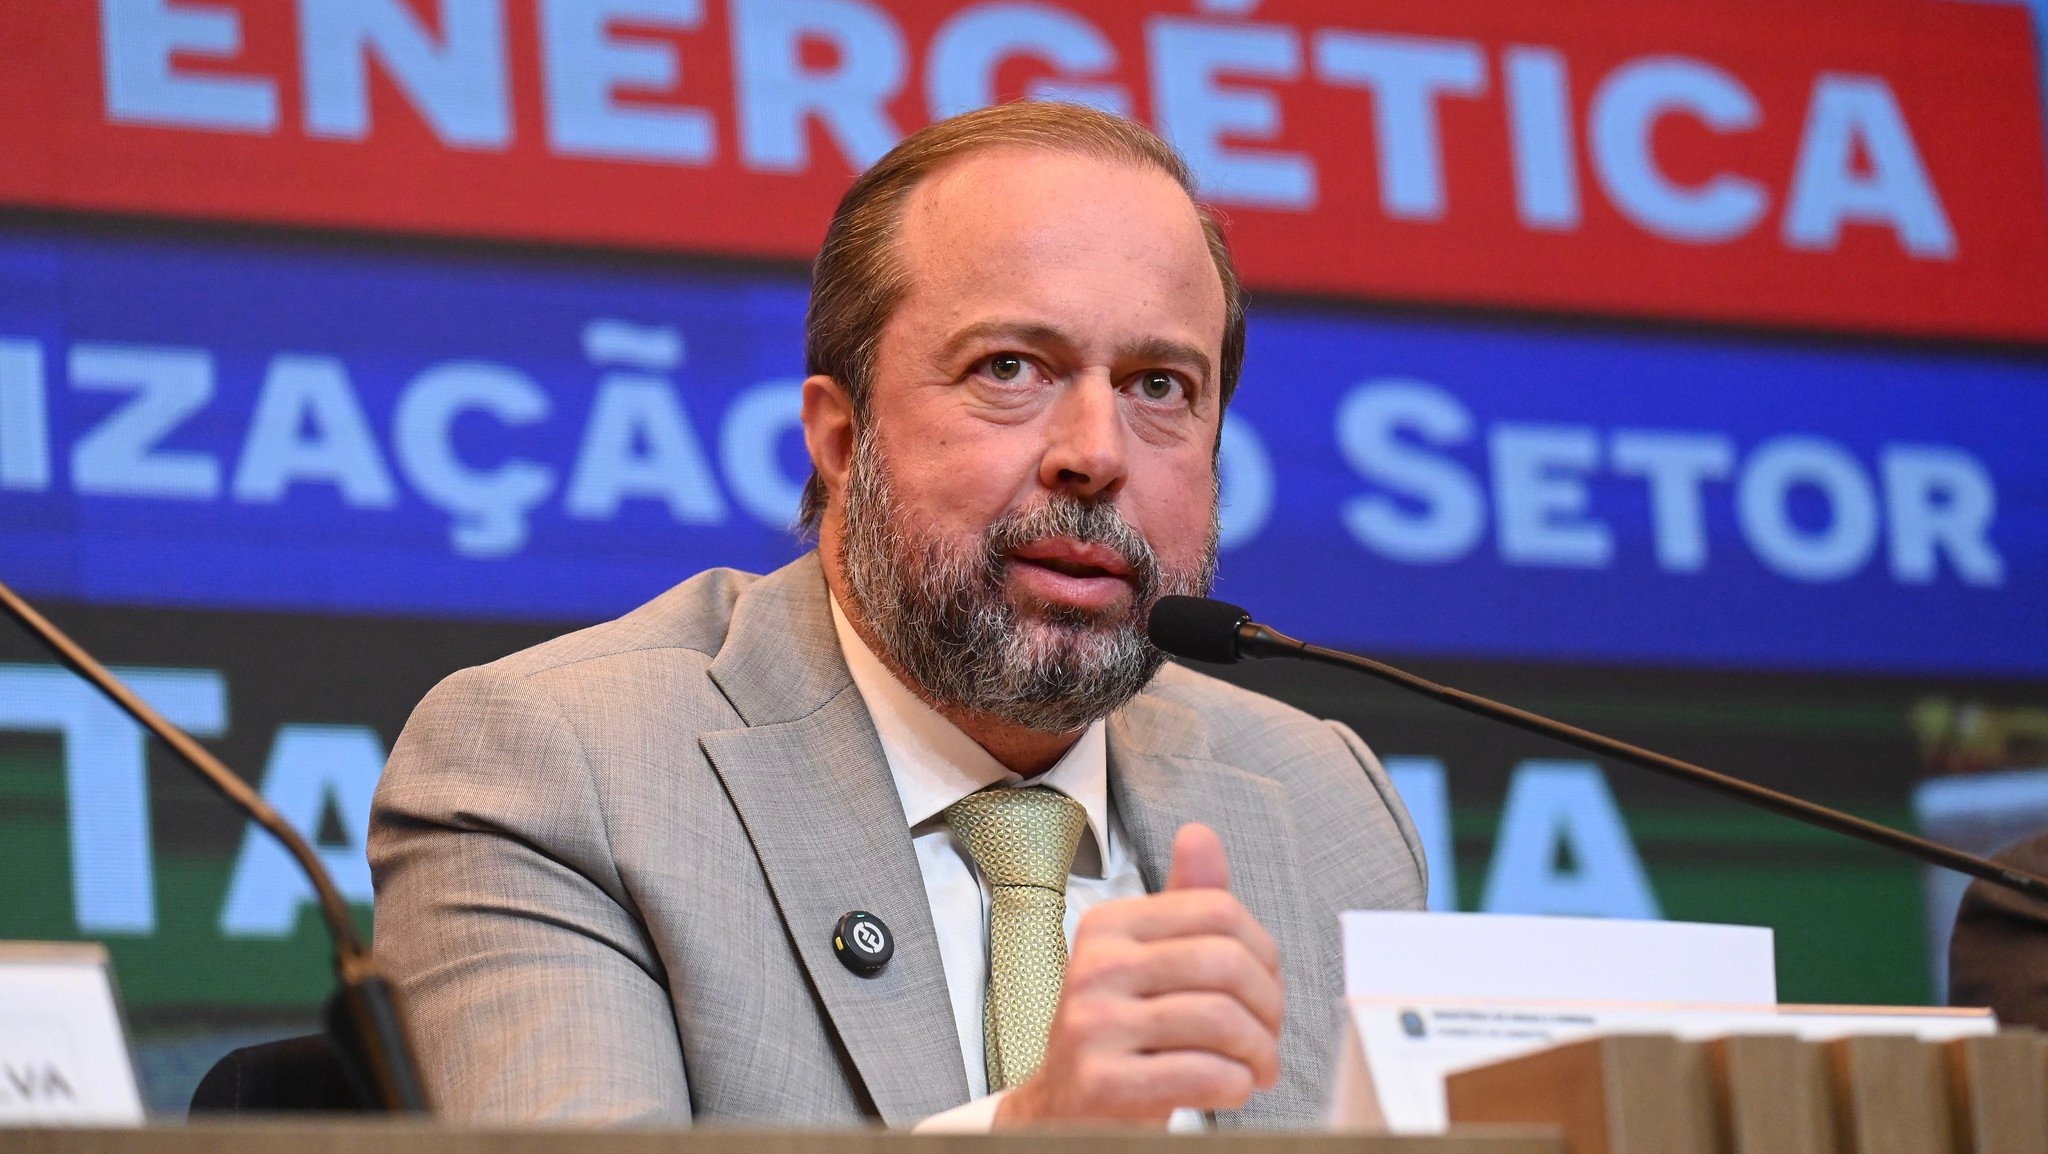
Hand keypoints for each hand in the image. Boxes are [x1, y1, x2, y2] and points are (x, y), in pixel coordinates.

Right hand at [994, 822, 1282, 1127]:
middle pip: (1227, 962)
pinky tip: (1231, 1089)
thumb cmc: (1119, 1032)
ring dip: (1259, 1053)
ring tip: (1257, 1068)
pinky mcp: (1101, 1082)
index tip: (1266, 988)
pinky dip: (1236, 1086)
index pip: (1219, 910)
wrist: (1063, 1110)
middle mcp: (1095, 966)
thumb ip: (1184, 904)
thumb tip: (1200, 835)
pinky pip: (1203, 1073)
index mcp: (1109, 926)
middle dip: (1269, 1006)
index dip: (1265, 953)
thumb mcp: (1147, 961)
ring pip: (1221, 1020)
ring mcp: (1093, 1024)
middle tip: (1268, 1036)